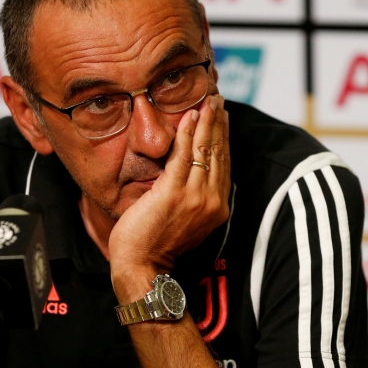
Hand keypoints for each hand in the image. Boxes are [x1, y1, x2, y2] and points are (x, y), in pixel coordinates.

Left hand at [108, 94, 230, 303]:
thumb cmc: (156, 245)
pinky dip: (186, 133)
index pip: (223, 164)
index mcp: (216, 207)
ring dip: (207, 122)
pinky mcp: (172, 194)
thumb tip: (191, 176)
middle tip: (219, 100)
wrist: (143, 267)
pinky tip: (189, 116)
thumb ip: (193, 198)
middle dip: (219, 123)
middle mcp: (211, 201)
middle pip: (218, 153)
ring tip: (209, 102)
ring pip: (204, 151)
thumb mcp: (185, 220)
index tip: (222, 117)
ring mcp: (194, 197)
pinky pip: (182, 157)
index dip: (224, 137)